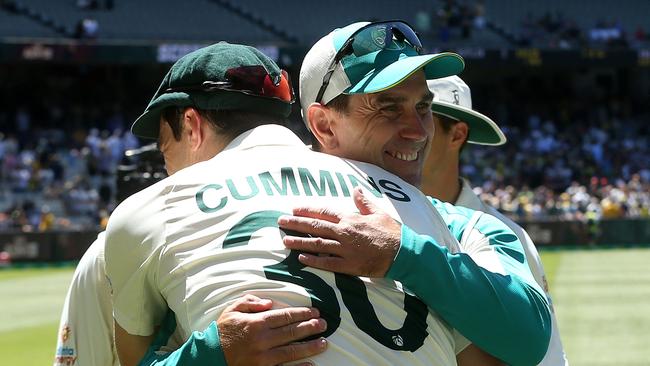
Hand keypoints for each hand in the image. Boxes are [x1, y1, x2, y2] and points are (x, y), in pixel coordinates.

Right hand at [218, 294, 327, 365]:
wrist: (209, 357)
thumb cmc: (222, 332)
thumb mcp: (232, 310)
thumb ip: (251, 302)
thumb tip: (269, 302)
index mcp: (256, 323)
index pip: (285, 316)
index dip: (303, 313)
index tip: (315, 311)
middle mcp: (262, 340)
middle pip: (292, 332)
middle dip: (311, 327)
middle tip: (324, 324)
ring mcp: (263, 358)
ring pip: (292, 351)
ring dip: (310, 346)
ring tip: (324, 343)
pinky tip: (310, 365)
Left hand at [278, 187, 401, 276]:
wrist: (403, 252)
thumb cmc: (391, 232)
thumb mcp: (378, 213)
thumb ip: (363, 202)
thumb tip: (355, 190)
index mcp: (350, 219)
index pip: (324, 212)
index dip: (307, 210)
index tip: (294, 209)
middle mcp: (344, 232)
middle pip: (315, 226)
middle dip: (296, 224)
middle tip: (280, 222)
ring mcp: (345, 250)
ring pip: (317, 244)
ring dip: (299, 242)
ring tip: (285, 241)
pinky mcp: (349, 265)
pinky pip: (327, 263)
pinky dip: (313, 261)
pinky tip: (301, 259)